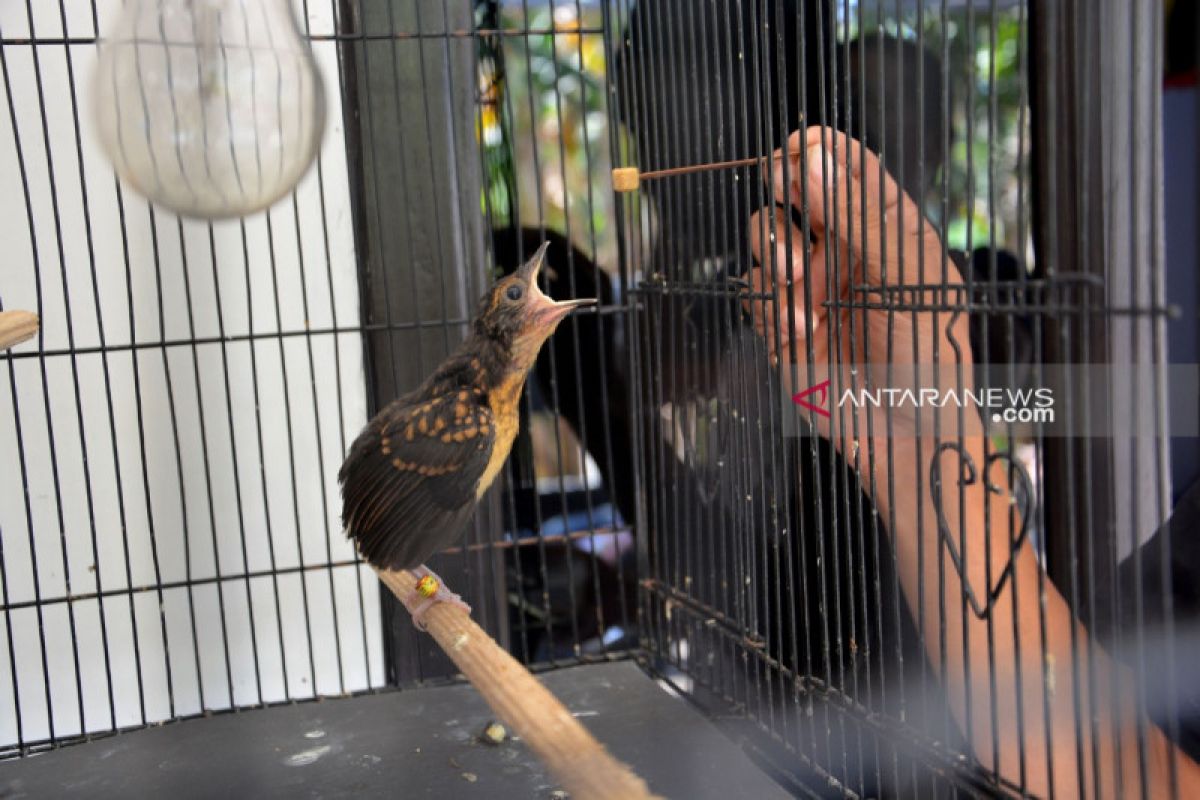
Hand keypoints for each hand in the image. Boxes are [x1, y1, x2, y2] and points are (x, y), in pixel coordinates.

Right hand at [745, 127, 973, 448]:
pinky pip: (754, 291)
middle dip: (783, 187)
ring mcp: (808, 282)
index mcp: (882, 224)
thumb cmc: (929, 353)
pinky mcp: (780, 321)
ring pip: (765, 235)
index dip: (818, 147)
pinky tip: (802, 328)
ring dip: (775, 250)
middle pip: (791, 186)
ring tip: (799, 284)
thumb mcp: (906, 274)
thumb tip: (812, 157)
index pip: (845, 162)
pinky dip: (770, 304)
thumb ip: (858, 216)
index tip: (799, 150)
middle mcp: (841, 245)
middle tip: (785, 191)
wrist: (904, 432)